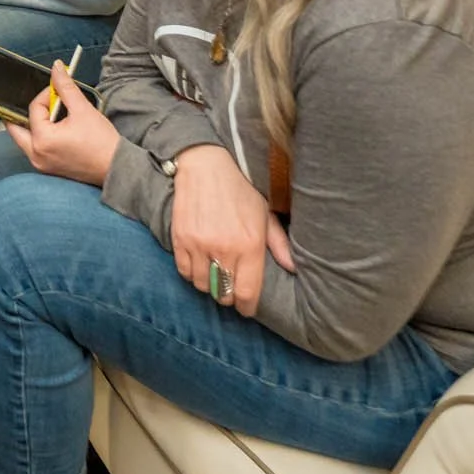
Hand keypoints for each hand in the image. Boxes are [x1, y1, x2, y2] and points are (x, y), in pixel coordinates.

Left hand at [6, 62, 118, 187]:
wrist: (116, 167)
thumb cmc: (101, 142)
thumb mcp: (83, 109)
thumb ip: (65, 87)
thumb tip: (56, 68)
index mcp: (42, 140)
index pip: (34, 108)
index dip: (46, 94)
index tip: (60, 91)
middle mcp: (36, 155)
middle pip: (17, 127)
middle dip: (29, 111)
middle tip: (43, 102)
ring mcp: (40, 164)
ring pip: (24, 138)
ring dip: (34, 124)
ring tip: (53, 115)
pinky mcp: (48, 168)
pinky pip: (35, 148)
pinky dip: (40, 136)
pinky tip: (56, 129)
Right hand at [170, 145, 273, 315]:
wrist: (205, 166)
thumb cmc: (240, 189)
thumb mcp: (264, 213)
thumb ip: (279, 243)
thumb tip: (293, 267)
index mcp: (249, 244)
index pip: (247, 292)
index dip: (246, 306)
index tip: (246, 307)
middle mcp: (224, 248)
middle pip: (224, 293)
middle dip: (229, 296)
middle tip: (232, 289)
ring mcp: (199, 245)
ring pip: (203, 285)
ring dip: (210, 285)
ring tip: (216, 276)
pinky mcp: (180, 239)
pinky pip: (184, 272)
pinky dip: (192, 274)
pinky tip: (200, 265)